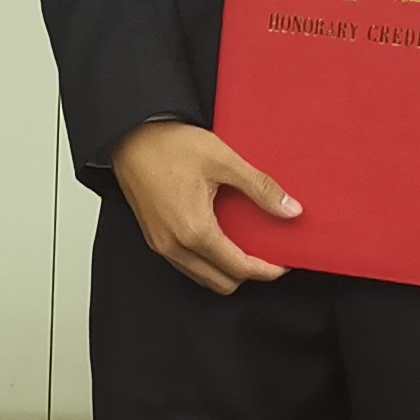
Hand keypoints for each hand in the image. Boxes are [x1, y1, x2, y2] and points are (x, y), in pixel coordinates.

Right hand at [113, 120, 296, 296]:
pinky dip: (207, 262)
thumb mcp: (223, 161)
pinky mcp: (154, 238)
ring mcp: (161, 244)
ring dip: (225, 270)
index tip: (283, 264)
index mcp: (194, 230)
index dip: (267, 270)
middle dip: (247, 275)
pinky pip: (186, 265)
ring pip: (202, 277)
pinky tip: (218, 238)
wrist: (129, 136)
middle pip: (221, 283)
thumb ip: (260, 188)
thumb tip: (290, 209)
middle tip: (266, 257)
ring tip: (244, 248)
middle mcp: (175, 245)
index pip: (239, 268)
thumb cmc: (168, 145)